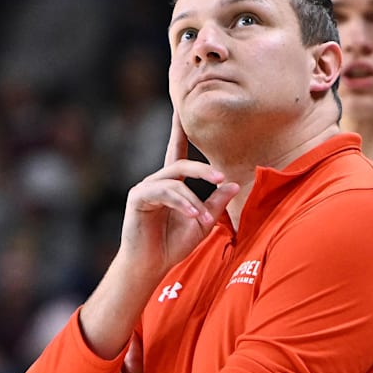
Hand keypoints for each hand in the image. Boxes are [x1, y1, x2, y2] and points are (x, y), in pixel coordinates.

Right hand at [119, 111, 239, 272]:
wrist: (150, 266)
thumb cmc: (172, 245)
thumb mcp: (202, 224)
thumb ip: (216, 204)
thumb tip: (234, 184)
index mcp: (171, 183)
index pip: (176, 150)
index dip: (179, 129)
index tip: (181, 107)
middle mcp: (156, 181)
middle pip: (180, 162)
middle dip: (203, 170)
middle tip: (222, 179)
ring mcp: (144, 188)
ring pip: (175, 180)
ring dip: (194, 199)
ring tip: (204, 220)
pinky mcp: (137, 198)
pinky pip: (164, 192)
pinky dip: (181, 203)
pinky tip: (192, 215)